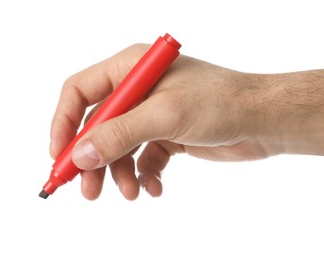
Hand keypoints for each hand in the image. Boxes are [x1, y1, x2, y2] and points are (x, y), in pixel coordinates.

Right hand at [50, 44, 276, 199]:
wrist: (264, 119)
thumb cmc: (221, 102)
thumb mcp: (164, 116)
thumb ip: (119, 135)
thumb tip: (80, 155)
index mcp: (132, 68)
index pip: (81, 92)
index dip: (65, 124)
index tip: (59, 157)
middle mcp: (140, 89)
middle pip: (99, 125)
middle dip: (93, 159)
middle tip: (87, 191)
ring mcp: (156, 113)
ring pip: (121, 146)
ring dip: (120, 173)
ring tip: (130, 193)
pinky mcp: (171, 134)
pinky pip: (146, 158)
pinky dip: (146, 175)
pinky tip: (154, 188)